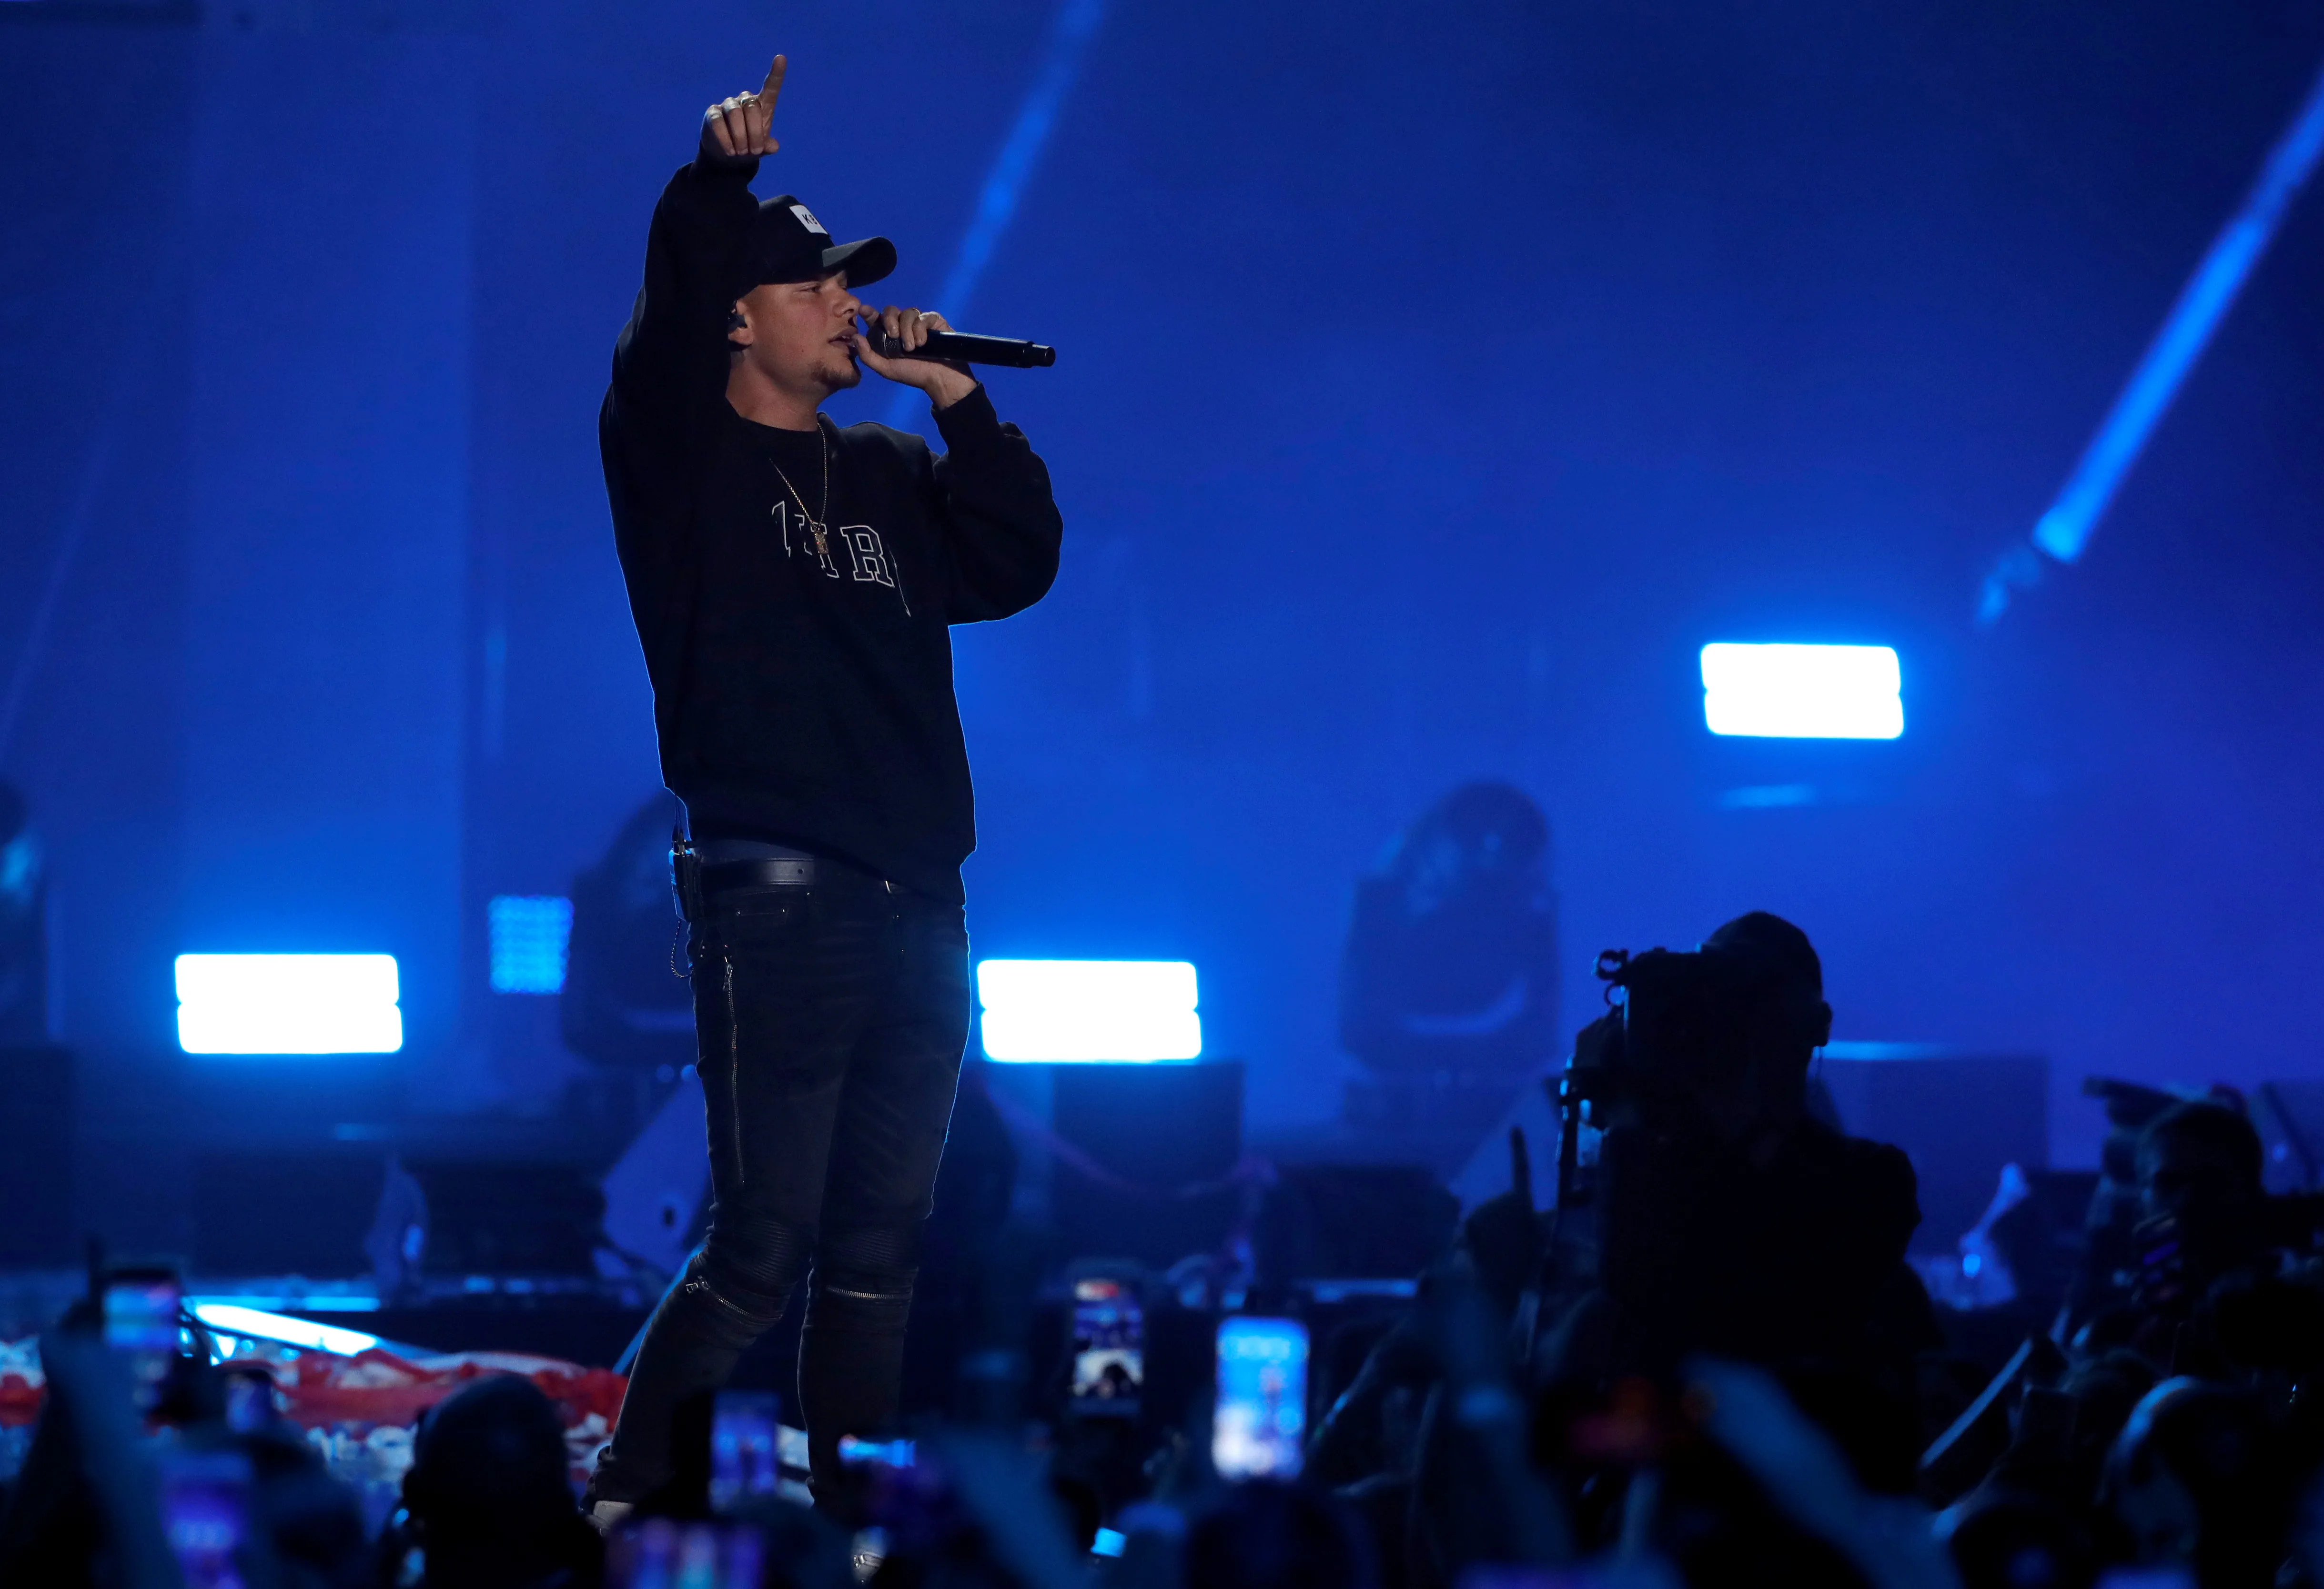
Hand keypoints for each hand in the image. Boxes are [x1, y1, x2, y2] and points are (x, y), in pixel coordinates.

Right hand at [701, 54, 784, 162]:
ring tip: (741, 152)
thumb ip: (769, 146)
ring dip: (740, 137)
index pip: (770, 87)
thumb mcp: (762, 148)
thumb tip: (772, 146)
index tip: (781, 58)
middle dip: (754, 133)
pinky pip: (718, 122)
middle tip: (754, 151)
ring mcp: (727, 105)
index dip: (776, 74)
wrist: (728, 157)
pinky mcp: (712, 113)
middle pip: (751, 107)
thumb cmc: (750, 147)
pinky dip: (725, 139)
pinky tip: (730, 151)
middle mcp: (745, 100)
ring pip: (735, 113)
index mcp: (762, 105)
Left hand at [854, 305, 979, 407]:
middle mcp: (902, 326)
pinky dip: (920, 329)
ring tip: (912, 348)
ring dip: (907, 330)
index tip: (863, 310)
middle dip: (889, 320)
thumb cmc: (913, 374)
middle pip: (890, 310)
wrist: (938, 378)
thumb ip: (868, 356)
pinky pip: (923, 316)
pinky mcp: (933, 321)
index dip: (869, 312)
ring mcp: (918, 322)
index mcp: (888, 335)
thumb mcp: (886, 369)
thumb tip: (855, 337)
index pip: (876, 318)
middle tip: (893, 336)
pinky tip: (923, 343)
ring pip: (907, 312)